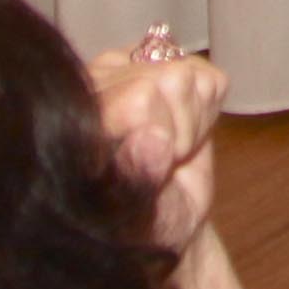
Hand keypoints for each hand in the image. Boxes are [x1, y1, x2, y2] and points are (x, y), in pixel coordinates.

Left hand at [86, 38, 228, 250]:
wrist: (166, 221)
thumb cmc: (142, 224)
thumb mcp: (140, 216)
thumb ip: (141, 177)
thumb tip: (154, 137)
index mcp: (77, 115)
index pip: (137, 100)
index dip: (159, 135)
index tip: (154, 166)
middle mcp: (97, 80)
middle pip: (166, 80)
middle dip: (177, 131)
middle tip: (164, 161)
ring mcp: (132, 65)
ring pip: (187, 75)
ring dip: (191, 124)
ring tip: (172, 150)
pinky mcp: (173, 64)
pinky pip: (210, 79)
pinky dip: (208, 112)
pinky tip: (185, 131)